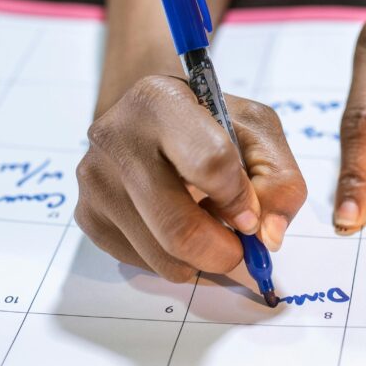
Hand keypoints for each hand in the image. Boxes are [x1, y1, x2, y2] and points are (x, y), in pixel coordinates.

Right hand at [75, 76, 307, 281]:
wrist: (149, 118)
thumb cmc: (207, 122)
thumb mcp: (256, 130)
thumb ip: (278, 179)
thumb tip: (268, 236)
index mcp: (159, 102)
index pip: (211, 164)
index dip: (240, 200)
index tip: (251, 213)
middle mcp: (115, 137)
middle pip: (178, 227)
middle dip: (223, 252)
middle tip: (240, 249)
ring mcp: (95, 180)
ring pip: (161, 256)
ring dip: (200, 260)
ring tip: (208, 228)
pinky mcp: (87, 215)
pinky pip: (142, 263)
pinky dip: (172, 259)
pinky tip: (176, 225)